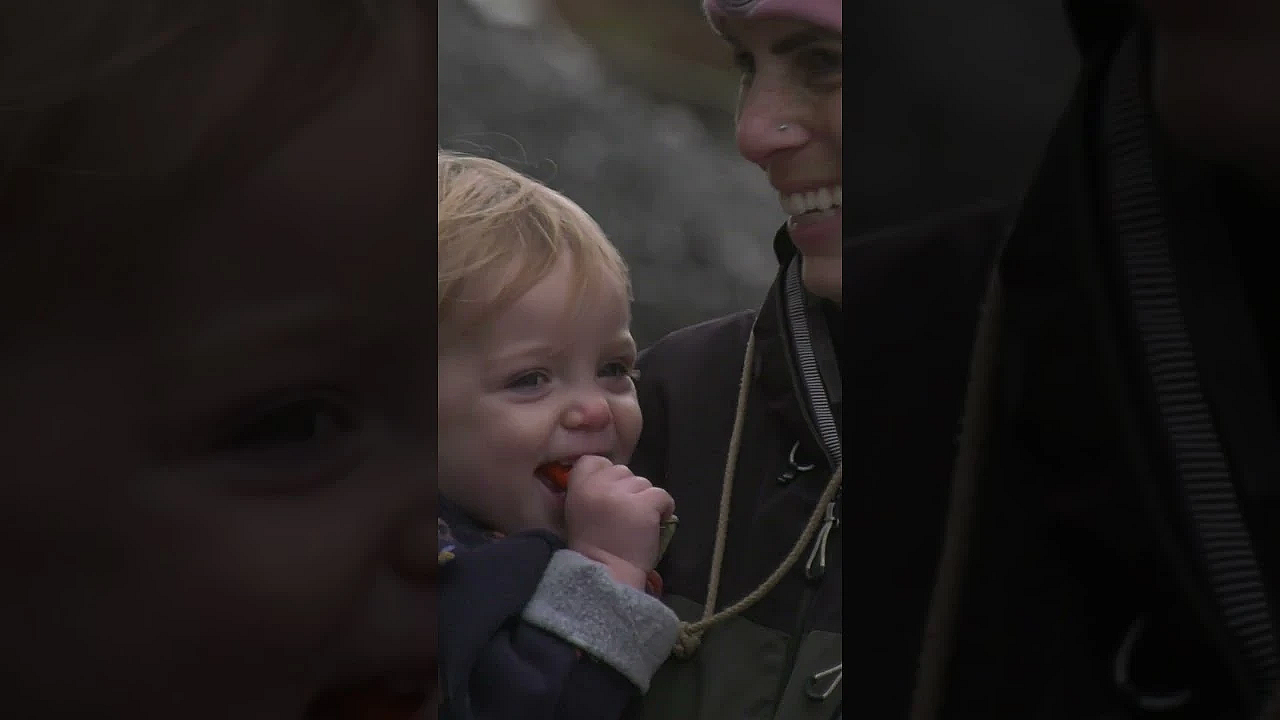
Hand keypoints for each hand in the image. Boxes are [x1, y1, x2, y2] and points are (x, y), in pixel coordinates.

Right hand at [563, 455, 675, 589]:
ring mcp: (623, 494)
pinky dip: (663, 509)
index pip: (594, 460)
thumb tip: (613, 480)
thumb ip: (591, 491)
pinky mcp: (645, 505)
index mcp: (578, 486)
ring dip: (644, 501)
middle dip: (627, 489)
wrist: (607, 575)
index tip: (608, 495)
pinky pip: (662, 495)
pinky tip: (653, 525)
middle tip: (623, 514)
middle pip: (623, 471)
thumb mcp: (579, 513)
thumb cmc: (594, 548)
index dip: (605, 475)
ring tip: (636, 524)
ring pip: (644, 483)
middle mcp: (599, 485)